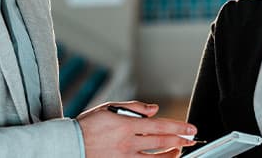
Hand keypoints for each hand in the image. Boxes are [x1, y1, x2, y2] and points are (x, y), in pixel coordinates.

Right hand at [77, 101, 197, 156]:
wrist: (69, 145)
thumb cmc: (87, 125)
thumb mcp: (109, 109)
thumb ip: (134, 108)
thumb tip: (154, 110)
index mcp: (125, 125)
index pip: (159, 126)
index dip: (178, 127)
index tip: (191, 128)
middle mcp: (127, 143)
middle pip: (161, 143)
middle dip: (180, 141)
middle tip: (192, 139)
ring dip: (171, 155)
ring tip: (179, 150)